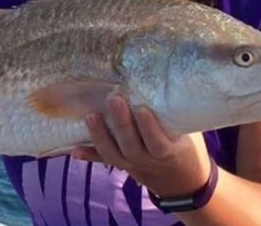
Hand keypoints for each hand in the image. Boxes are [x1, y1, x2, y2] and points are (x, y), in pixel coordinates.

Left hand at [72, 95, 210, 196]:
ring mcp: (132, 165)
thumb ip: (175, 115)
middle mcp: (147, 161)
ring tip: (90, 115)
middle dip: (121, 123)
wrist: (182, 182)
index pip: (158, 143)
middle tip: (114, 98)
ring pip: (113, 154)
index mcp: (168, 152)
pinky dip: (88, 154)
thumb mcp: (188, 134)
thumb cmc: (186, 147)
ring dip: (100, 136)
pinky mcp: (121, 164)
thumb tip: (170, 79)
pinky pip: (102, 160)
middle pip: (131, 146)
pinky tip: (73, 150)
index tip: (142, 108)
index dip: (149, 128)